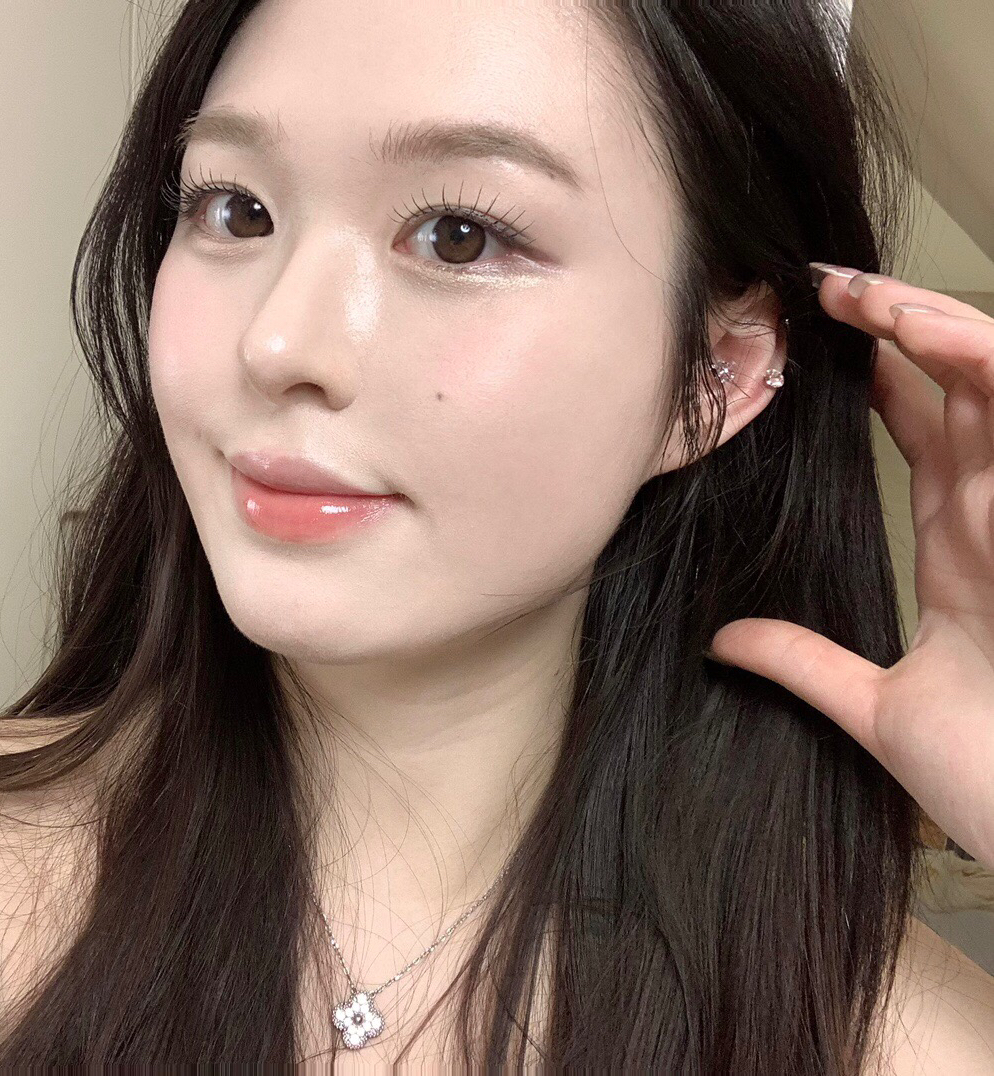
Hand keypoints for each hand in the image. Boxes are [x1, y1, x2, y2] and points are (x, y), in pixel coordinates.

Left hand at [705, 263, 993, 868]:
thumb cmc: (991, 783)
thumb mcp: (874, 711)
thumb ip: (802, 662)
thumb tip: (724, 638)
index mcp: (963, 552)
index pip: (925, 435)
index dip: (881, 378)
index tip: (813, 339)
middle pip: (956, 390)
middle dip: (896, 329)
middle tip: (820, 287)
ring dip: (934, 330)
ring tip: (859, 293)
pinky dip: (983, 367)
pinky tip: (931, 331)